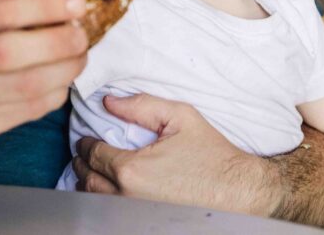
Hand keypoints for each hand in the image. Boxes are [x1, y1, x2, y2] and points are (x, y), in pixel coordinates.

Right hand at [0, 0, 87, 166]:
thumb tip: (53, 3)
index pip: (2, 11)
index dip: (45, 6)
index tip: (76, 2)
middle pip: (14, 51)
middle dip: (59, 42)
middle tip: (82, 35)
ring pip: (28, 85)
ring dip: (65, 70)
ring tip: (79, 57)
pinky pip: (28, 109)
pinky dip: (54, 94)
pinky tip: (60, 82)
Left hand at [72, 94, 277, 215]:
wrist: (241, 193)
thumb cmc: (213, 155)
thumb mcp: (180, 117)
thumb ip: (141, 106)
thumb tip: (108, 102)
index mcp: (131, 169)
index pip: (92, 154)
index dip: (85, 144)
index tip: (85, 139)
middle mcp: (127, 197)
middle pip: (88, 180)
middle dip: (82, 163)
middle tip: (83, 153)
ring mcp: (134, 215)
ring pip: (96, 200)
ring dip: (90, 184)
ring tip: (94, 171)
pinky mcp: (144, 224)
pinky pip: (111, 214)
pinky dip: (104, 201)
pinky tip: (109, 191)